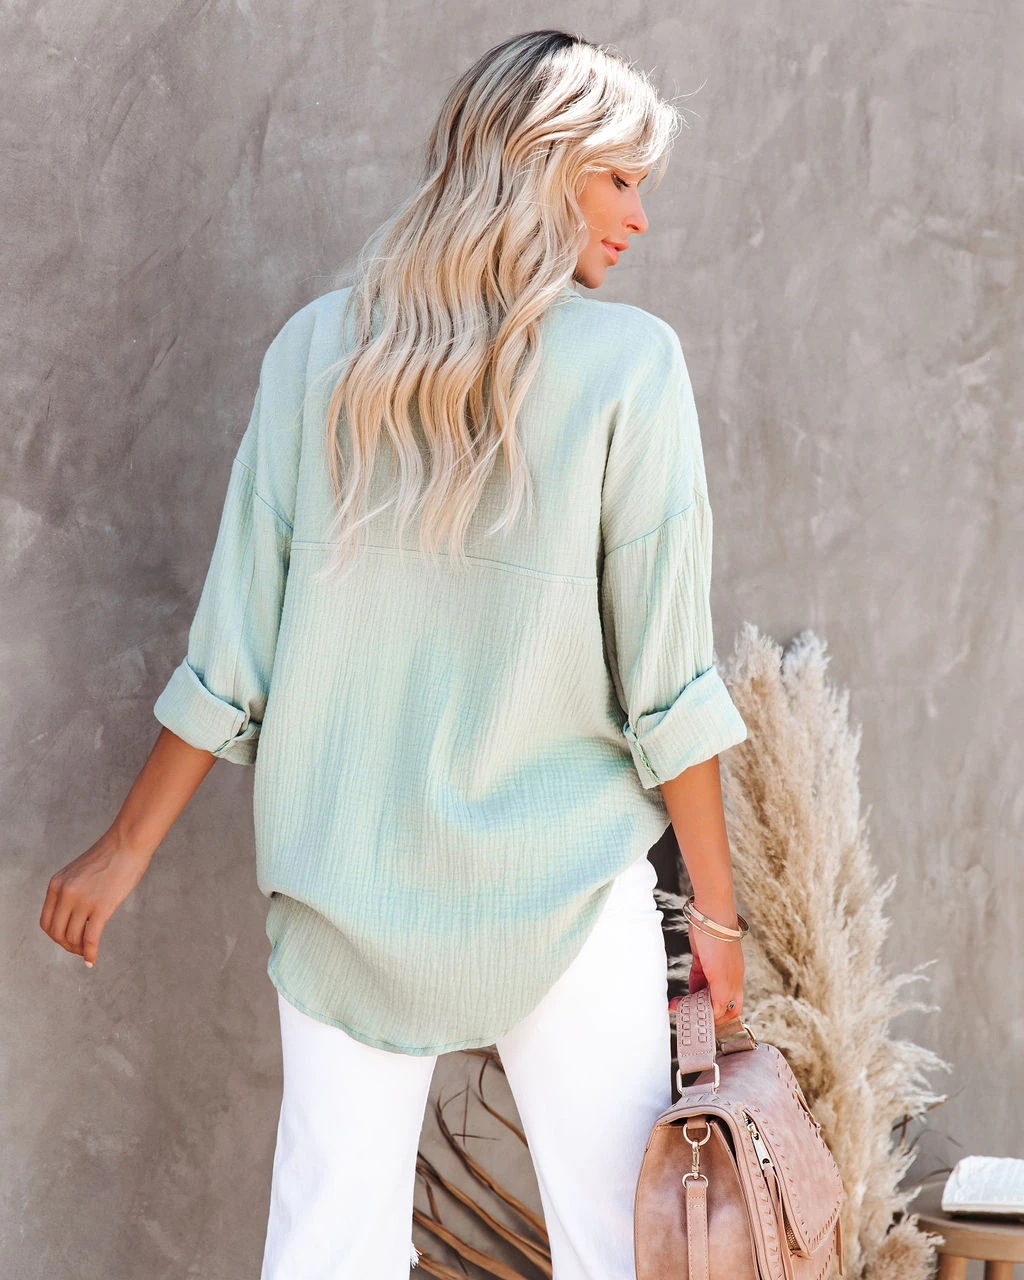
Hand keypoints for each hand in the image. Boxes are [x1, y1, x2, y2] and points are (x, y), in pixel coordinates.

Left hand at [40, 833, 152, 967]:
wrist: (128, 843)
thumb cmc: (110, 856)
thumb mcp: (78, 872)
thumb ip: (71, 891)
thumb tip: (73, 915)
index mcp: (56, 884)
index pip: (46, 922)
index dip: (55, 936)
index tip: (67, 940)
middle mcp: (65, 893)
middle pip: (57, 933)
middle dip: (67, 945)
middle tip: (79, 949)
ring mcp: (82, 901)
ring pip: (73, 938)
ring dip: (79, 950)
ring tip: (87, 952)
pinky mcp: (101, 907)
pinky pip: (91, 938)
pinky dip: (90, 954)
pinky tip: (93, 961)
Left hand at [677, 922, 744, 1026]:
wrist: (710, 915)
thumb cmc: (720, 943)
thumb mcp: (720, 978)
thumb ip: (720, 1000)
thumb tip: (715, 1017)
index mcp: (735, 984)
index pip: (732, 1011)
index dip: (720, 1022)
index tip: (704, 1027)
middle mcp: (727, 979)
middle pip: (717, 1003)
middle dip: (703, 1013)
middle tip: (687, 1019)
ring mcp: (714, 969)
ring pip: (705, 992)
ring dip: (693, 1001)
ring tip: (678, 1007)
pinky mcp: (703, 960)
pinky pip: (697, 980)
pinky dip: (690, 989)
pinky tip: (680, 995)